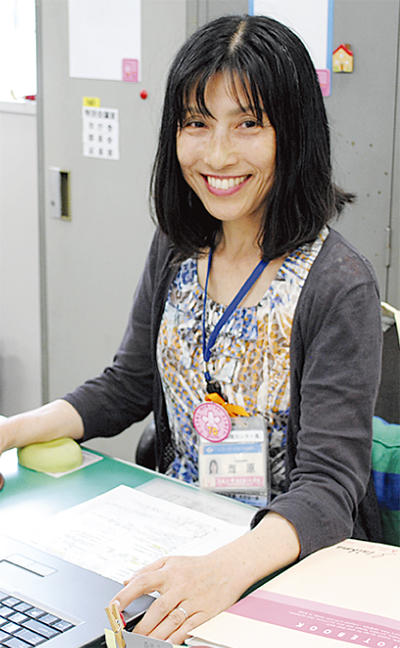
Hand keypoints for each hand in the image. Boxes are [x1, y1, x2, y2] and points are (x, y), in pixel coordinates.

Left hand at [112, 551, 245, 644]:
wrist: (227, 568)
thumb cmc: (196, 566)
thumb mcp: (171, 560)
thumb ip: (147, 570)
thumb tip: (126, 581)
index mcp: (169, 572)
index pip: (142, 582)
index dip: (125, 596)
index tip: (113, 608)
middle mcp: (180, 586)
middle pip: (157, 609)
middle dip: (142, 625)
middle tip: (128, 637)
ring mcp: (193, 600)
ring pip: (172, 621)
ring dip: (156, 635)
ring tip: (144, 643)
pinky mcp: (206, 612)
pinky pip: (189, 627)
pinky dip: (177, 637)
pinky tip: (167, 643)